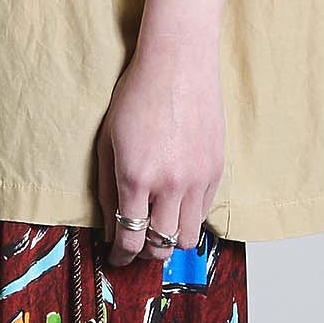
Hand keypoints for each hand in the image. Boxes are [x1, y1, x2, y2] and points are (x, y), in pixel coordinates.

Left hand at [94, 45, 224, 268]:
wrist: (178, 62)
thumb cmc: (137, 94)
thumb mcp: (108, 139)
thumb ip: (107, 188)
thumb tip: (110, 227)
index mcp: (136, 177)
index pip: (129, 239)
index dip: (120, 257)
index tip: (116, 259)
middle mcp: (169, 184)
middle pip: (160, 247)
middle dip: (145, 252)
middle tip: (137, 243)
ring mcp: (197, 179)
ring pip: (187, 238)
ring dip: (171, 238)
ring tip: (160, 225)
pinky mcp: (216, 171)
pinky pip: (204, 212)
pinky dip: (189, 216)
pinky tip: (177, 201)